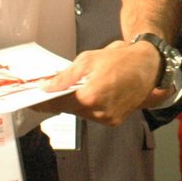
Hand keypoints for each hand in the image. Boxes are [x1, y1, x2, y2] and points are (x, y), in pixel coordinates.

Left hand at [44, 40, 158, 124]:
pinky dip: (88, 107)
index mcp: (90, 97)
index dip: (44, 103)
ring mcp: (108, 119)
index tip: (33, 102)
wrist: (148, 66)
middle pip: (69, 110)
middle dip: (60, 101)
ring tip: (75, 90)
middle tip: (51, 91)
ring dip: (75, 104)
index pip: (58, 104)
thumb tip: (46, 87)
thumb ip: (65, 77)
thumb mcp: (87, 60)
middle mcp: (99, 112)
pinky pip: (93, 116)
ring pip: (81, 114)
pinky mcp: (115, 121)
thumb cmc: (119, 59)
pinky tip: (90, 95)